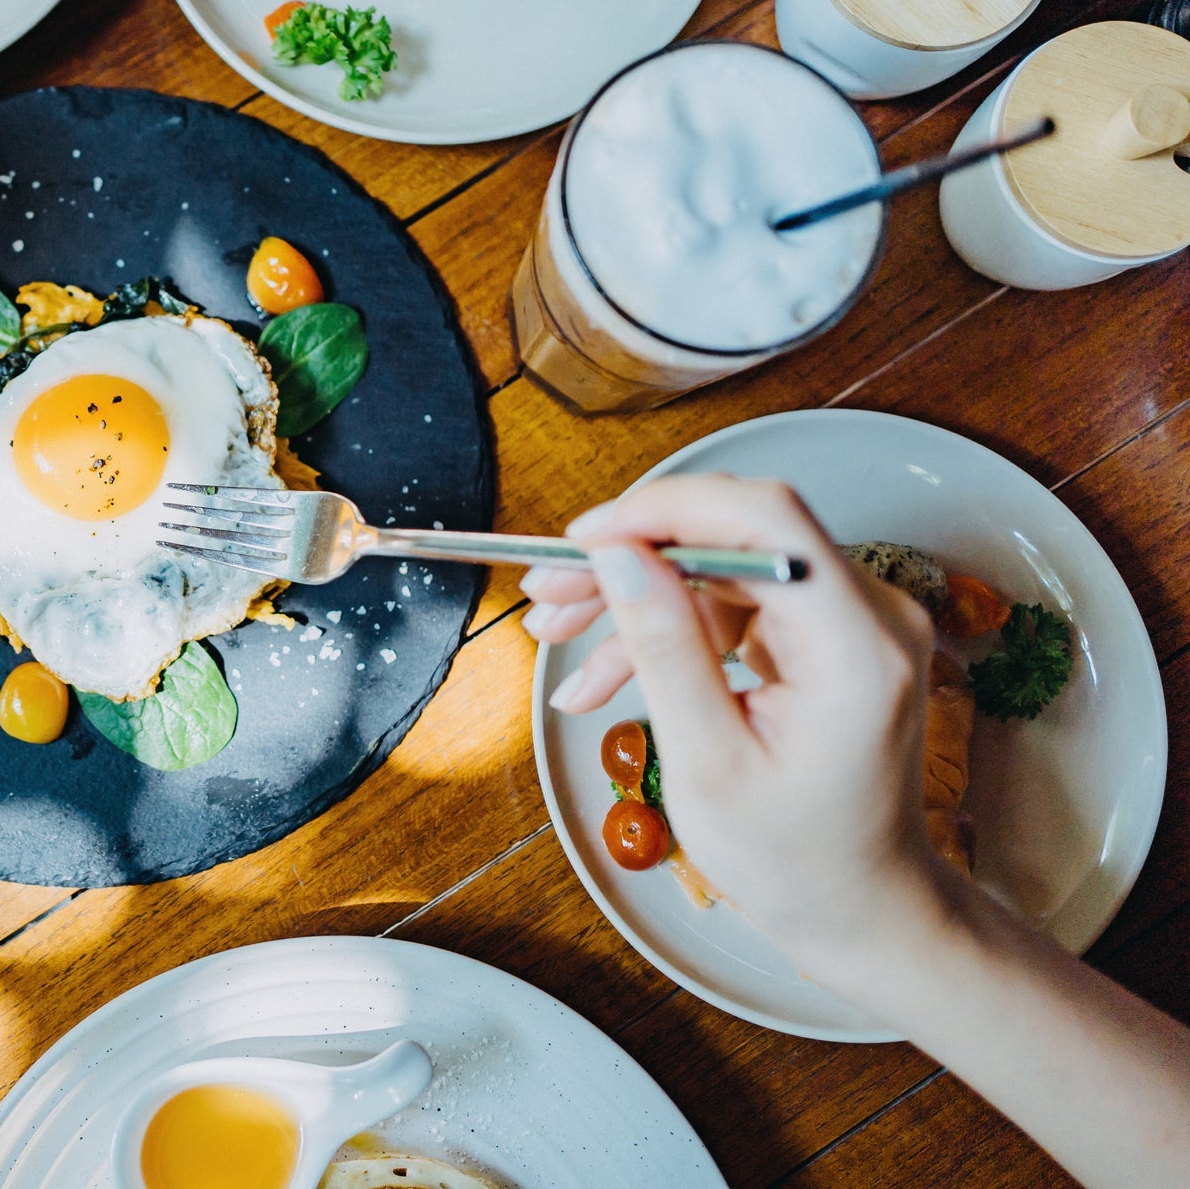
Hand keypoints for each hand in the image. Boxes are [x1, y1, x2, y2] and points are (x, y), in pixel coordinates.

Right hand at [524, 475, 953, 974]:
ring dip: (635, 595)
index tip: (584, 539)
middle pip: (735, 535)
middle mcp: (870, 615)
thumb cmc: (793, 859)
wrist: (859, 908)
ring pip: (721, 565)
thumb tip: (618, 554)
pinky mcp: (825, 635)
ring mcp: (851, 621)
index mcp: (856, 647)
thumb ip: (665, 646)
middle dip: (632, 555)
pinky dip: (667, 626)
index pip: (763, 520)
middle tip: (548, 591)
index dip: (664, 510)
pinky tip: (604, 673)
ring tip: (556, 635)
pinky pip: (733, 601)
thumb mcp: (707, 762)